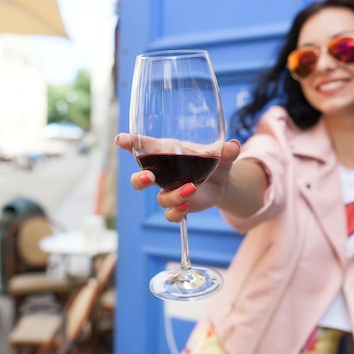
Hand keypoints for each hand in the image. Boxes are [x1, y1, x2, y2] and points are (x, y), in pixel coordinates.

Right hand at [115, 134, 240, 222]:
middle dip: (138, 179)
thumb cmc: (213, 161)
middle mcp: (163, 173)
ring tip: (190, 189)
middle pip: (139, 178)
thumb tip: (233, 146)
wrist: (221, 182)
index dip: (130, 142)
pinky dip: (178, 212)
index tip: (121, 140)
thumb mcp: (221, 154)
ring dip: (173, 196)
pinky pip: (171, 214)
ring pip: (160, 198)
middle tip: (147, 177)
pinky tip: (188, 205)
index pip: (144, 146)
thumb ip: (225, 150)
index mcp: (167, 153)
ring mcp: (169, 191)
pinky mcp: (179, 206)